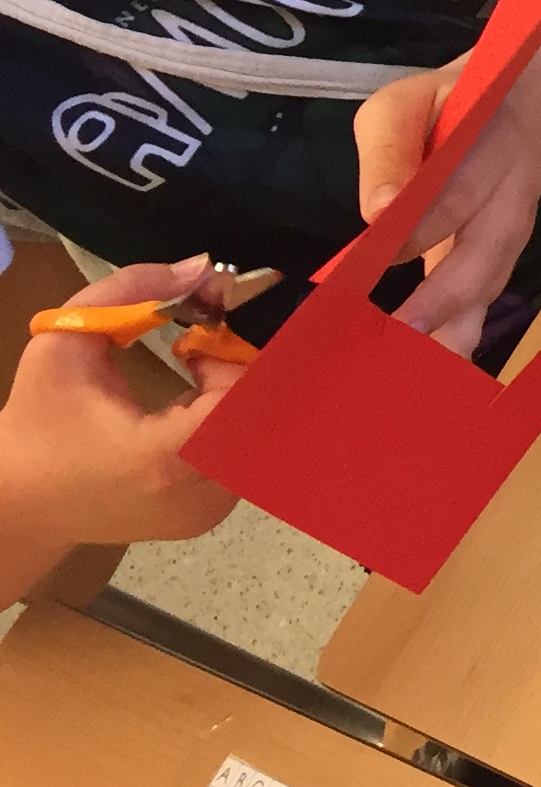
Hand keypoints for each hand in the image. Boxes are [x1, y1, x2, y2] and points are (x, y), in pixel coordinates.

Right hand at [0, 263, 241, 556]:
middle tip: (209, 344)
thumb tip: (207, 269)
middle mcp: (198, 494)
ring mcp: (208, 512)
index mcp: (162, 457)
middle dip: (250, 366)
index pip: (248, 400)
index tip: (212, 326)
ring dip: (245, 391)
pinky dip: (236, 419)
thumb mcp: (67, 342)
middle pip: (269, 416)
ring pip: (265, 434)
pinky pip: (247, 455)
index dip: (243, 353)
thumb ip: (132, 292)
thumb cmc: (39, 422)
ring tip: (199, 369)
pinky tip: (197, 401)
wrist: (18, 504)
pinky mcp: (208, 516)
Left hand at [354, 66, 540, 360]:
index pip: (453, 195)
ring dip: (457, 329)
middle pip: (488, 250)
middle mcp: (513, 194)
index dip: (416, 231)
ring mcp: (514, 230)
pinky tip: (432, 370)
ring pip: (493, 282)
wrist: (513, 110)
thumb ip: (388, 153)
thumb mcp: (402, 106)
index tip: (367, 266)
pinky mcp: (500, 259)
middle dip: (446, 296)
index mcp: (490, 147)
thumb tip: (377, 213)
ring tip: (417, 374)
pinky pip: (486, 299)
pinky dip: (461, 334)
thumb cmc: (442, 111)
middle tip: (400, 335)